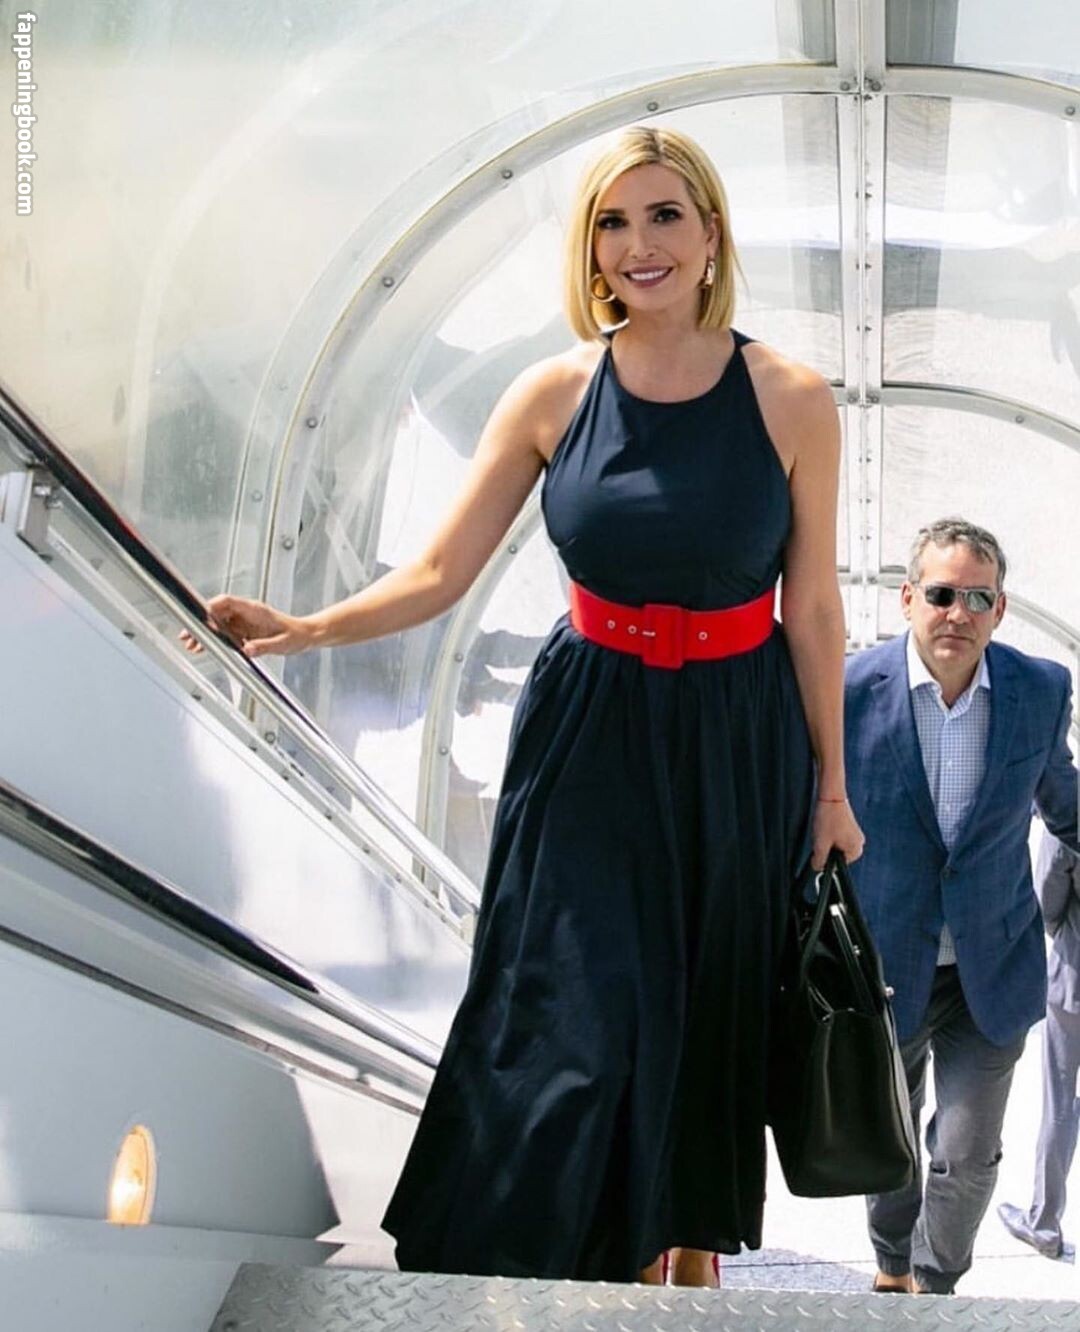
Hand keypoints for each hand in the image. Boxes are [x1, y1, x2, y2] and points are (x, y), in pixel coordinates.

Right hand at [179, 594, 313, 658]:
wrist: (305, 635)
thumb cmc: (296, 635)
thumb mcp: (282, 644)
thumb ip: (264, 646)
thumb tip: (247, 649)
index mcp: (255, 610)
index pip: (227, 602)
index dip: (211, 608)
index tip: (199, 617)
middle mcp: (247, 613)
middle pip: (218, 613)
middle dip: (201, 623)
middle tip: (188, 636)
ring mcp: (245, 621)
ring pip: (218, 623)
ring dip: (205, 632)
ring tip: (191, 644)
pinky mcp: (245, 630)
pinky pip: (225, 632)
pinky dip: (214, 639)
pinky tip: (205, 647)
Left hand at [811, 798, 863, 869]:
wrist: (831, 796)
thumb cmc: (828, 818)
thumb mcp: (820, 844)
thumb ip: (819, 861)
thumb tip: (818, 869)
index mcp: (855, 851)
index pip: (836, 865)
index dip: (825, 858)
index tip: (821, 845)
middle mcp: (859, 844)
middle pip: (835, 855)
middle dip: (826, 848)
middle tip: (822, 835)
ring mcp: (855, 835)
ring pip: (834, 846)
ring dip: (826, 840)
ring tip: (825, 828)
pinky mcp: (850, 828)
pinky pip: (836, 837)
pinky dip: (829, 834)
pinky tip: (826, 825)